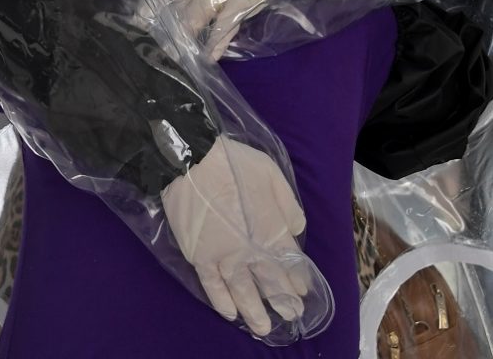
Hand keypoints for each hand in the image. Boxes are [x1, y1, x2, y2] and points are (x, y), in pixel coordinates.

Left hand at [151, 0, 289, 59]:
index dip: (146, 4)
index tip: (139, 19)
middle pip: (171, 9)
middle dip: (161, 26)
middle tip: (157, 41)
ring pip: (192, 22)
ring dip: (182, 39)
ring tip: (176, 53)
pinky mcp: (238, 6)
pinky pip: (223, 30)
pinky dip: (214, 46)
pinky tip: (207, 58)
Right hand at [160, 135, 316, 335]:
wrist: (191, 163)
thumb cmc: (234, 165)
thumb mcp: (273, 174)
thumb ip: (288, 206)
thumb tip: (297, 229)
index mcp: (272, 230)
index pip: (290, 262)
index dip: (297, 278)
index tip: (302, 290)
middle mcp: (251, 251)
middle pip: (271, 283)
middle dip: (283, 300)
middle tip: (292, 315)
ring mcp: (224, 258)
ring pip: (242, 292)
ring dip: (255, 312)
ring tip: (264, 329)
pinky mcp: (200, 258)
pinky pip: (212, 286)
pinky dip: (221, 302)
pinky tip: (230, 314)